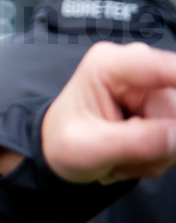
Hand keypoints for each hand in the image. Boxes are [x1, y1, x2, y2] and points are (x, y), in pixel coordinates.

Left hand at [42, 42, 175, 183]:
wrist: (60, 150)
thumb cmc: (64, 142)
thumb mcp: (89, 148)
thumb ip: (135, 142)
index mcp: (108, 65)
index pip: (164, 68)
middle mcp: (134, 65)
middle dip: (158, 142)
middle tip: (122, 156)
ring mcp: (151, 83)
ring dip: (157, 151)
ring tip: (121, 155)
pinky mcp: (161, 100)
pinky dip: (160, 152)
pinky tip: (131, 152)